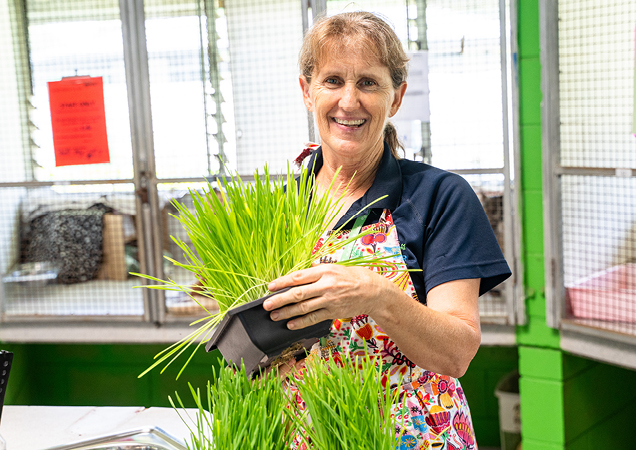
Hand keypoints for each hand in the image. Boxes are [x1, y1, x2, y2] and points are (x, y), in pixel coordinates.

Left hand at [263, 264, 397, 329]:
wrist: (373, 292)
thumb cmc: (353, 277)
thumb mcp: (335, 267)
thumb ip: (317, 271)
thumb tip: (300, 274)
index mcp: (324, 271)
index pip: (298, 277)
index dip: (282, 282)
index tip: (270, 287)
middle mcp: (325, 285)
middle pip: (298, 293)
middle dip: (280, 300)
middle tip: (266, 305)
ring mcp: (329, 300)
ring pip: (303, 307)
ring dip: (287, 312)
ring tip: (274, 316)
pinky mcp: (333, 312)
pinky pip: (314, 318)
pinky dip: (301, 322)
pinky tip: (290, 324)